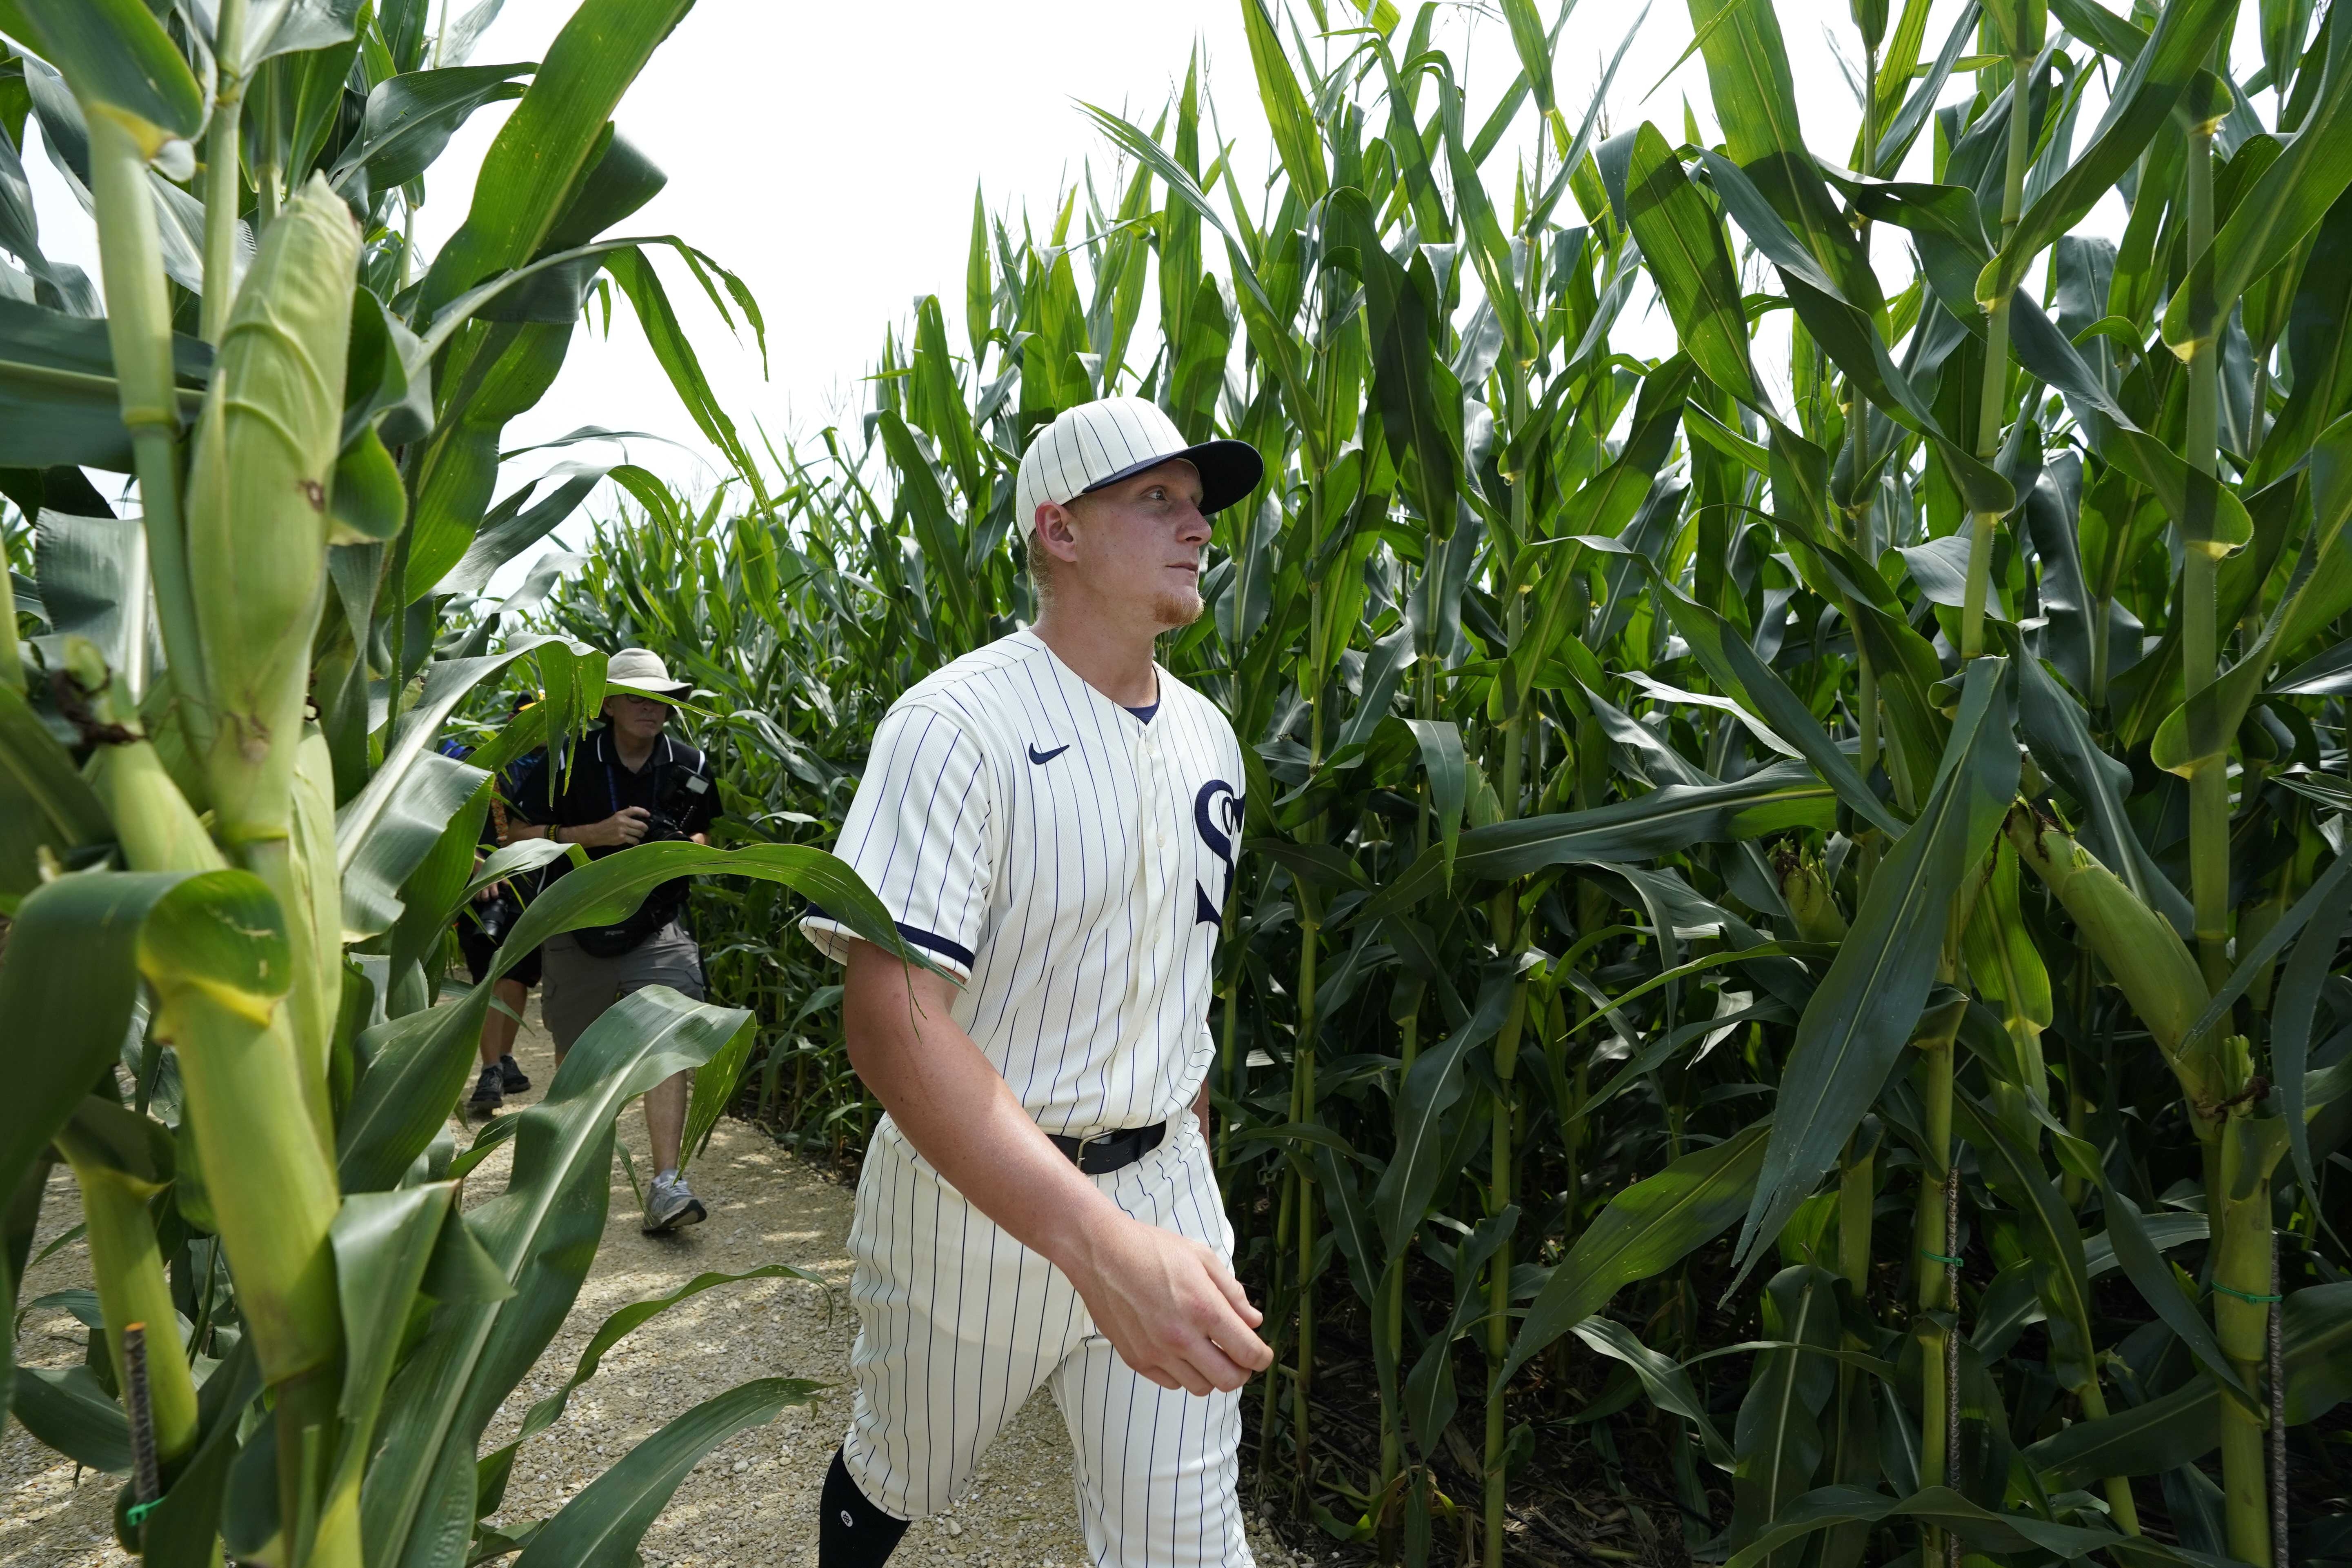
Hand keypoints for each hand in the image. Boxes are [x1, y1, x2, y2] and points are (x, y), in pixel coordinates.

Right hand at [579, 807, 649, 847]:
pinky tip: (635, 841)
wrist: (597, 833)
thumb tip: (637, 817)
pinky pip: (634, 840)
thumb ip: (625, 816)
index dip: (643, 811)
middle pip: (640, 824)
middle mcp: (622, 821)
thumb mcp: (615, 817)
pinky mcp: (621, 838)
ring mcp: (622, 830)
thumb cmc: (607, 825)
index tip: (648, 815)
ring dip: (641, 835)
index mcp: (620, 814)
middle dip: (645, 828)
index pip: (634, 810)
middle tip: (645, 829)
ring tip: (640, 835)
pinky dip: (636, 841)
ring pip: (638, 833)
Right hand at [1064, 1214, 1271, 1395]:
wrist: (1101, 1252)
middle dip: (1241, 1372)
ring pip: (1200, 1387)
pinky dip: (1182, 1374)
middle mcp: (1180, 1336)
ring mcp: (1156, 1352)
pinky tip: (1181, 1352)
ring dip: (1211, 1374)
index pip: (1247, 1352)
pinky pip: (1171, 1383)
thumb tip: (1253, 1321)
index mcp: (1203, 1308)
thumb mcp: (1201, 1258)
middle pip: (1228, 1380)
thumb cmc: (1151, 1249)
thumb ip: (1232, 1293)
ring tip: (1209, 1353)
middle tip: (1239, 1358)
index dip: (1262, 1357)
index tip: (1262, 1354)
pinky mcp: (1136, 1359)